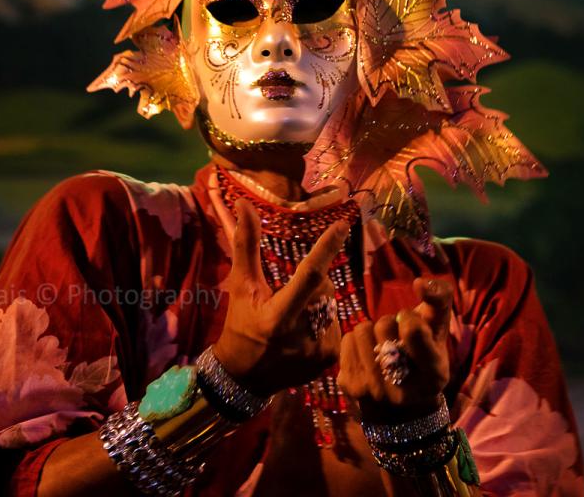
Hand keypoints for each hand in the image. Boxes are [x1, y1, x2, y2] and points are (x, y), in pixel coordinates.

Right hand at [212, 198, 347, 395]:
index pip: (309, 276)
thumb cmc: (240, 325)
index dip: (326, 249)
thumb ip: (246, 245)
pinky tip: (305, 333)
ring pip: (331, 305)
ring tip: (296, 318)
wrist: (244, 378)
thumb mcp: (241, 287)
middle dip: (313, 283)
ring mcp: (319, 350)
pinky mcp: (330, 360)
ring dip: (318, 302)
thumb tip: (244, 205)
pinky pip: (336, 324)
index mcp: (277, 317)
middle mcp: (302, 335)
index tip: (343, 225)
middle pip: (323, 289)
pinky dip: (323, 321)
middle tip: (289, 295)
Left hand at [338, 277, 453, 421]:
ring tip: (382, 347)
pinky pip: (347, 341)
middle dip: (390, 325)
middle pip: (383, 324)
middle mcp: (403, 390)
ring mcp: (373, 391)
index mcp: (433, 375)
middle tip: (397, 341)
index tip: (411, 325)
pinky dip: (356, 343)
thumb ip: (440, 299)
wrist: (400, 408)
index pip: (412, 329)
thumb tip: (420, 283)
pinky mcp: (350, 387)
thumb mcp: (439, 330)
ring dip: (371, 332)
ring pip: (362, 330)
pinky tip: (368, 357)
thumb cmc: (424, 356)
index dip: (410, 318)